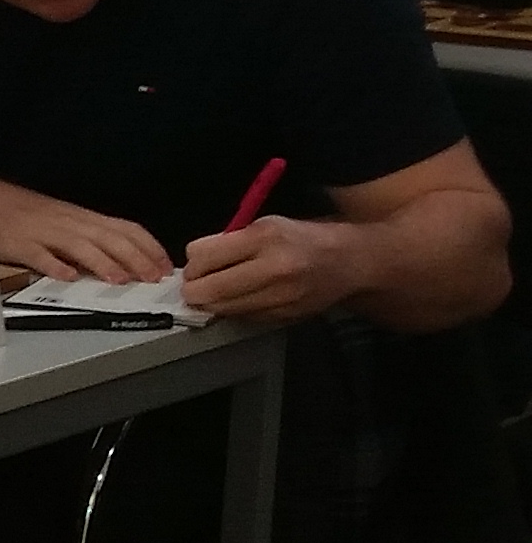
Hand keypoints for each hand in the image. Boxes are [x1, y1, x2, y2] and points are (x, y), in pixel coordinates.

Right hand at [0, 178, 171, 286]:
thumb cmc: (24, 213)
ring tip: (120, 280)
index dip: (149, 247)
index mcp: (83, 217)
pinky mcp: (18, 243)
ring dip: (102, 263)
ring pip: (80, 246)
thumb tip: (124, 261)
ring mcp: (43, 232)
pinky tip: (67, 277)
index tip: (165, 266)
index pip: (126, 229)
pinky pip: (38, 255)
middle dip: (134, 259)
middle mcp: (69, 223)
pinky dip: (54, 266)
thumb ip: (90, 239)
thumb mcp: (63, 220)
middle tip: (152, 279)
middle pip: (109, 238)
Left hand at [179, 214, 361, 324]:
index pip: (202, 257)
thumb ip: (228, 241)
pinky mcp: (284, 316)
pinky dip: (235, 310)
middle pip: (207, 290)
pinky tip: (245, 298)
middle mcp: (274, 268)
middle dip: (194, 289)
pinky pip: (242, 318)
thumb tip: (192, 260)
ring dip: (212, 302)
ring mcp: (280, 296)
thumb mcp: (266, 225)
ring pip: (221, 309)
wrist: (349, 262)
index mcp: (265, 237)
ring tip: (219, 290)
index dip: (192, 263)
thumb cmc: (303, 239)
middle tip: (197, 284)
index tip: (195, 264)